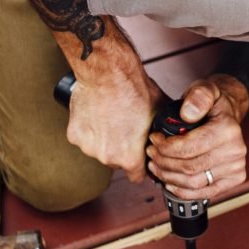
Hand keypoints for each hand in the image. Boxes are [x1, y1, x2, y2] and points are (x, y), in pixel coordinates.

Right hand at [66, 63, 163, 182]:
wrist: (108, 72)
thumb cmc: (135, 90)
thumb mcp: (160, 114)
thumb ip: (164, 132)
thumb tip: (174, 135)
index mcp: (130, 157)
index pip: (137, 177)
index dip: (142, 167)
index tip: (142, 158)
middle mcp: (107, 157)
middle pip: (117, 163)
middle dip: (123, 151)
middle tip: (127, 130)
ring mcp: (88, 146)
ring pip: (99, 150)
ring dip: (105, 140)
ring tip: (113, 118)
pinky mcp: (74, 135)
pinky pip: (85, 137)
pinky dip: (90, 129)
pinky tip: (98, 114)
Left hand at [146, 74, 248, 199]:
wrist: (228, 114)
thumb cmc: (213, 103)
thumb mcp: (204, 89)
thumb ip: (197, 96)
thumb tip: (187, 114)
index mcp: (228, 130)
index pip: (188, 148)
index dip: (164, 147)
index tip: (154, 139)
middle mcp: (236, 152)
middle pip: (189, 167)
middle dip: (163, 162)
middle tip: (151, 153)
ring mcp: (236, 168)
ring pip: (193, 182)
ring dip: (169, 177)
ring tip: (156, 166)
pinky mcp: (233, 179)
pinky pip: (204, 193)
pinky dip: (183, 191)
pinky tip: (170, 182)